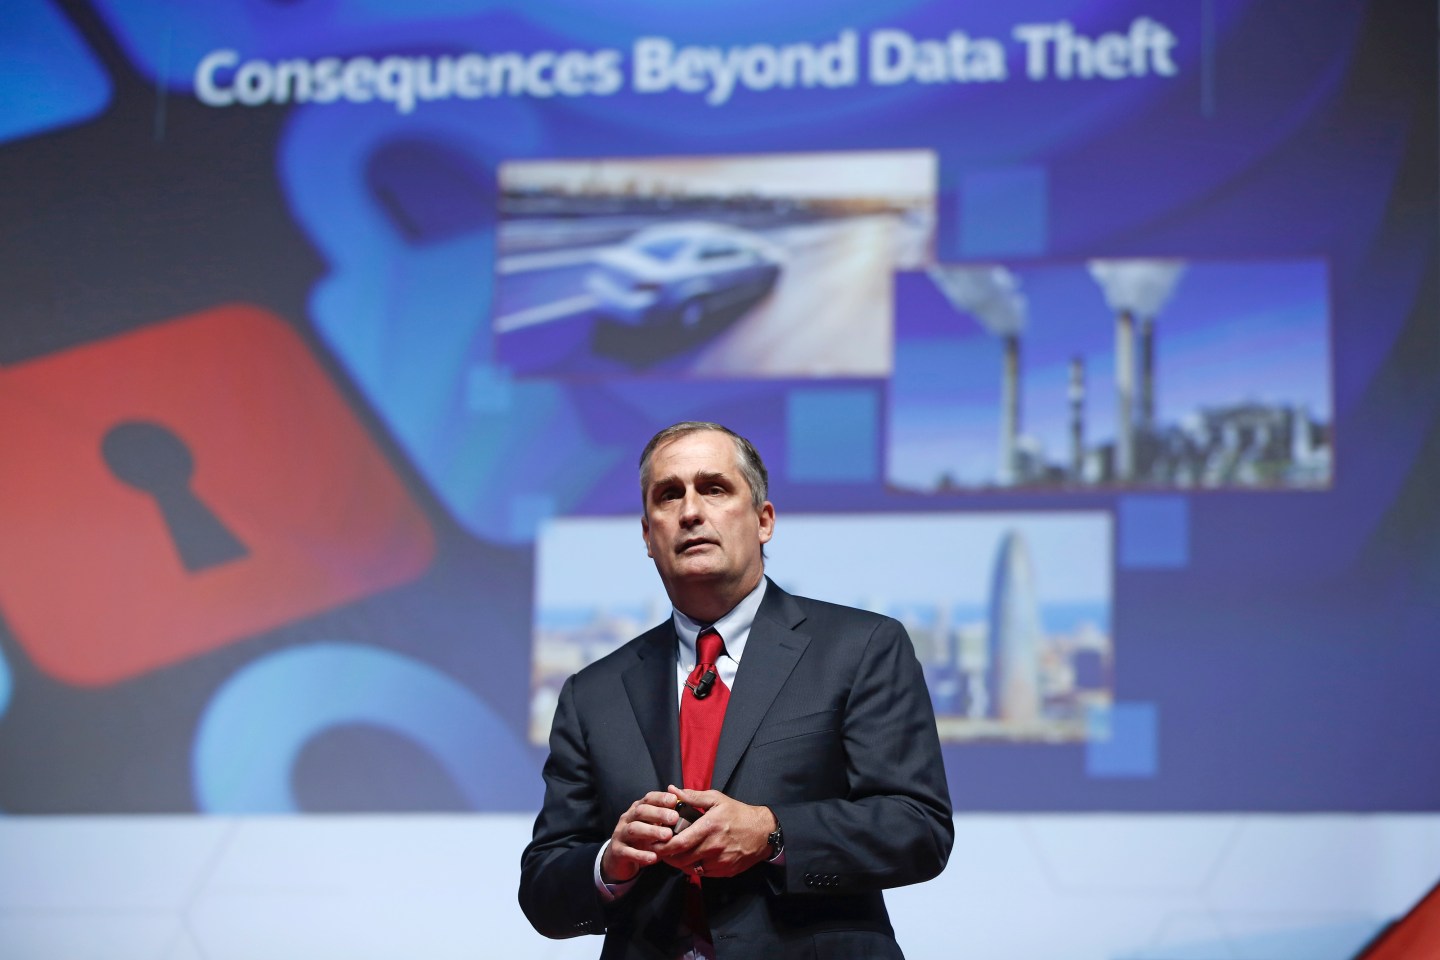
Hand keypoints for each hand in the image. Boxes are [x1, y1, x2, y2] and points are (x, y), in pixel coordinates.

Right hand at [600, 791, 680, 883]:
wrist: (619, 859)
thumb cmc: (642, 839)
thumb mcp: (652, 825)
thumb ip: (665, 818)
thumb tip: (687, 811)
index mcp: (638, 809)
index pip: (648, 799)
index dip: (660, 798)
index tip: (674, 800)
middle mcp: (628, 818)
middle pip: (641, 811)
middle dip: (658, 813)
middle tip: (675, 818)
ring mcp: (621, 834)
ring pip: (634, 829)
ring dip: (651, 831)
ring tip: (667, 836)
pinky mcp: (617, 851)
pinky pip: (627, 852)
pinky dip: (641, 855)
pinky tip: (654, 857)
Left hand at [656, 785, 776, 878]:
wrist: (763, 832)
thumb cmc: (738, 813)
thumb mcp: (717, 799)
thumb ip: (693, 796)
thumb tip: (672, 790)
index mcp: (710, 826)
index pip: (680, 842)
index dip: (664, 846)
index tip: (654, 843)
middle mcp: (714, 846)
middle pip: (682, 858)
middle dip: (667, 856)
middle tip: (658, 851)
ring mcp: (720, 861)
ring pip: (691, 868)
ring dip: (678, 863)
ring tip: (671, 856)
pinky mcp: (725, 871)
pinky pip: (703, 873)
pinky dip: (692, 868)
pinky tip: (689, 860)